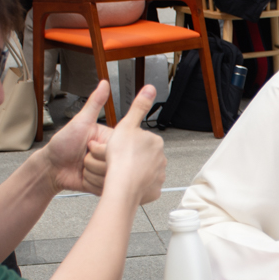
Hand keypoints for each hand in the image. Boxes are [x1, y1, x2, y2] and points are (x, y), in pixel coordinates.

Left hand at [41, 80, 116, 194]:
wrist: (51, 167)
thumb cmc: (63, 143)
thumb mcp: (80, 122)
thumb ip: (94, 103)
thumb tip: (104, 83)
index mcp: (109, 139)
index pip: (120, 146)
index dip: (106, 149)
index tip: (93, 146)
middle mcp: (110, 155)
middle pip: (115, 164)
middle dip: (95, 161)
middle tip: (84, 155)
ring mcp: (107, 170)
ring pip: (110, 176)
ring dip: (92, 172)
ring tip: (82, 166)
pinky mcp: (103, 184)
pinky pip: (105, 186)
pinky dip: (92, 182)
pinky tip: (84, 176)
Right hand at [100, 83, 166, 203]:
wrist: (122, 184)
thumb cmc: (122, 157)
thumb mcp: (127, 125)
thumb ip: (139, 107)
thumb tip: (150, 88)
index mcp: (155, 142)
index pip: (140, 140)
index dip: (125, 143)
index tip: (117, 148)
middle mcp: (161, 159)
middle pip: (141, 156)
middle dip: (130, 158)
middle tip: (117, 161)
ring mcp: (159, 176)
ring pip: (143, 172)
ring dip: (133, 172)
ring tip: (119, 173)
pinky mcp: (154, 191)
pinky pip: (144, 187)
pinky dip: (136, 186)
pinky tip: (126, 184)